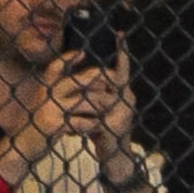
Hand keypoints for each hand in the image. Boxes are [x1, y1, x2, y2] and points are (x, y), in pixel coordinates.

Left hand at [43, 57, 137, 177]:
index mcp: (124, 92)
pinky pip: (93, 121)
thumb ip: (95, 92)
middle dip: (90, 81)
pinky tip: (69, 130)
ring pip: (97, 100)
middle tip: (69, 83)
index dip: (122, 52)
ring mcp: (123, 114)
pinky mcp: (114, 129)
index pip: (123, 68)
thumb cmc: (104, 130)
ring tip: (65, 109)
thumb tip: (85, 74)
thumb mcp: (99, 109)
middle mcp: (128, 100)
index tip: (120, 33)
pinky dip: (79, 124)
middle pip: (109, 81)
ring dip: (79, 105)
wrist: (115, 159)